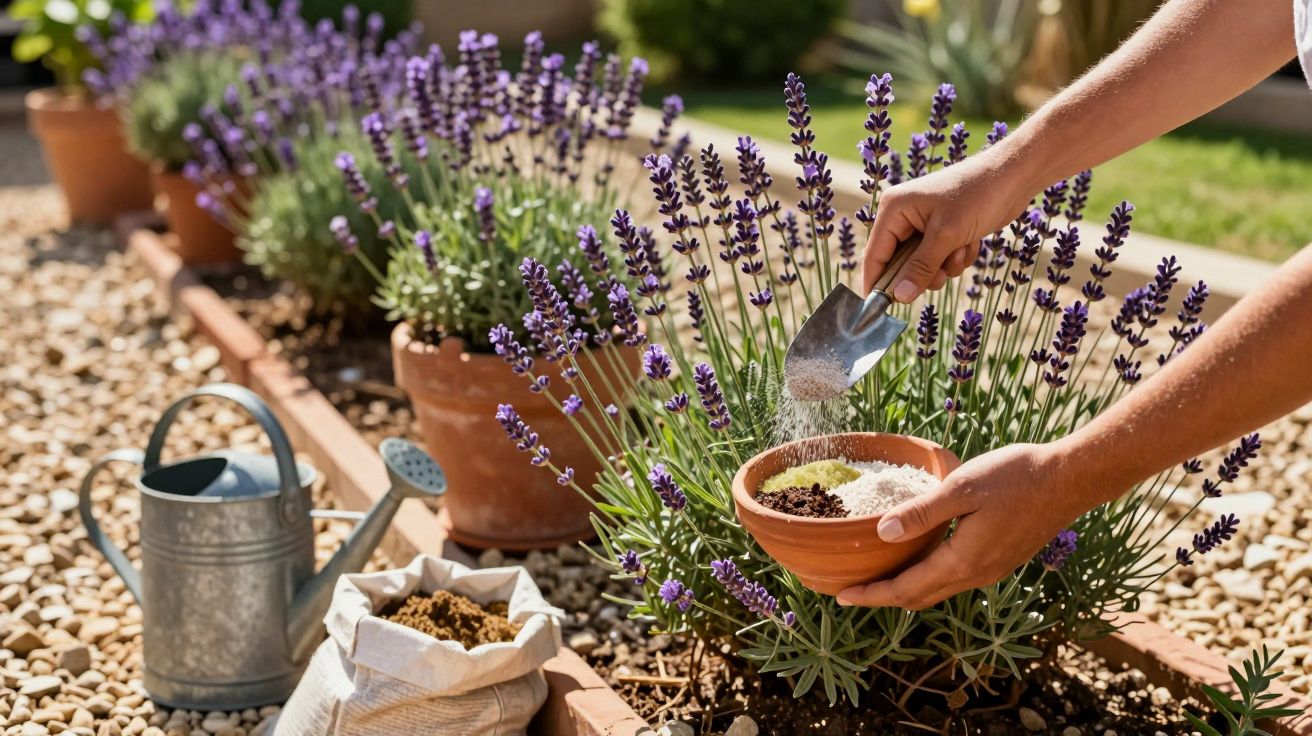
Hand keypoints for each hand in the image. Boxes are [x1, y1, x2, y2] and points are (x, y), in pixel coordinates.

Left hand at [836, 443, 1093, 609]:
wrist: (1070, 479)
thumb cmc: (1016, 477)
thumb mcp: (961, 489)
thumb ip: (921, 514)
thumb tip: (881, 535)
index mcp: (962, 561)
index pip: (905, 590)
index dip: (871, 596)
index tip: (840, 598)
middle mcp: (976, 575)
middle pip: (919, 597)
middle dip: (883, 597)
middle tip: (851, 591)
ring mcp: (992, 570)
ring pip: (938, 590)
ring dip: (906, 588)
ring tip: (878, 577)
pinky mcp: (1001, 559)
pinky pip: (955, 578)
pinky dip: (928, 577)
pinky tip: (919, 557)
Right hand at [862, 153, 1037, 302]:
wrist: (1015, 176)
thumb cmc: (978, 195)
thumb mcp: (946, 235)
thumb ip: (920, 268)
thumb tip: (899, 297)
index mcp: (894, 209)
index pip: (875, 254)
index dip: (877, 283)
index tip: (879, 311)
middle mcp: (904, 217)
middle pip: (899, 264)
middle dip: (924, 272)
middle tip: (941, 275)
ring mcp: (923, 224)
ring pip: (922, 266)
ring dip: (945, 266)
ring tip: (961, 249)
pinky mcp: (943, 231)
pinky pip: (940, 260)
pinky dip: (956, 257)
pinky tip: (971, 242)